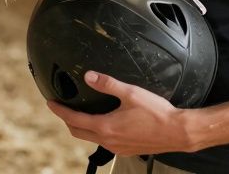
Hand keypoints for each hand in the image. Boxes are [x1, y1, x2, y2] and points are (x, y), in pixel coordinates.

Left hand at [45, 71, 194, 155]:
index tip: (50, 104)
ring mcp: (118, 148)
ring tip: (80, 115)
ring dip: (82, 128)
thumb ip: (108, 84)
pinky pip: (105, 143)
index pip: (74, 119)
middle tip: (62, 109)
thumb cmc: (157, 113)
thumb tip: (89, 76)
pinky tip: (103, 124)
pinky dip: (97, 133)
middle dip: (67, 120)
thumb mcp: (131, 93)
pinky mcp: (127, 150)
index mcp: (106, 127)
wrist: (178, 132)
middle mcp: (109, 141)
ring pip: (91, 139)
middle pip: (78, 132)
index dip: (59, 111)